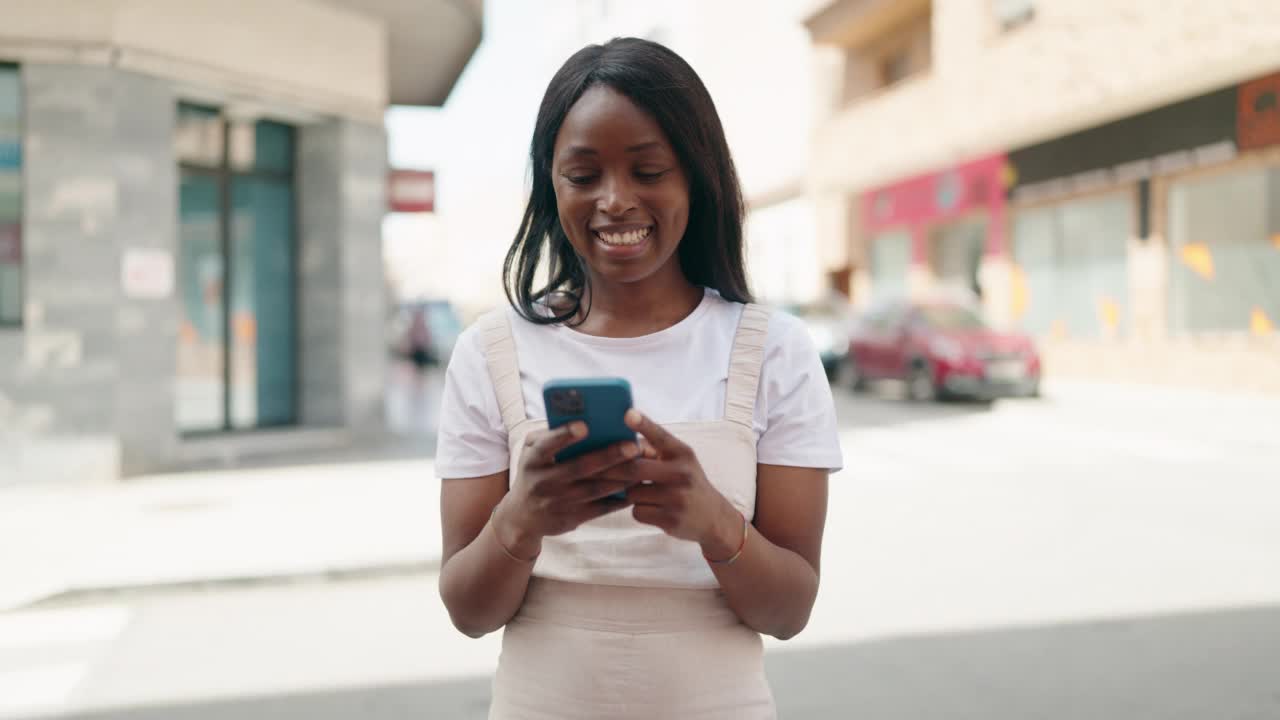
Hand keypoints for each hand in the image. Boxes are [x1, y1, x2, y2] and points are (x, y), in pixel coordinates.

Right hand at [493, 422, 639, 557]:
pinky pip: (600, 508)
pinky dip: (619, 498)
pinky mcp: (571, 519)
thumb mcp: (531, 451)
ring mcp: (557, 503)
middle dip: (608, 456)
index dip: (564, 435)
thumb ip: (550, 435)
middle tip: (633, 446)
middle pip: (580, 468)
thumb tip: (583, 419)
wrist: (523, 517)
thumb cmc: (535, 471)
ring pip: (595, 489)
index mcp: (533, 460)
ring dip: (621, 477)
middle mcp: (543, 482)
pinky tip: (636, 486)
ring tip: (642, 464)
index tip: (585, 425)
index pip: (547, 445)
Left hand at [596, 410, 740, 556]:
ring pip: (632, 492)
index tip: (627, 413)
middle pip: (634, 469)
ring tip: (645, 492)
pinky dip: (639, 510)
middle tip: (594, 468)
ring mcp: (676, 498)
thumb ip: (655, 450)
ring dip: (630, 493)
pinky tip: (653, 509)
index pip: (660, 436)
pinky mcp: (670, 520)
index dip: (643, 424)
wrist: (713, 517)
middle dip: (611, 469)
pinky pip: (638, 512)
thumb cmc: (686, 482)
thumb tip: (618, 443)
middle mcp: (681, 473)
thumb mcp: (680, 460)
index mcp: (682, 453)